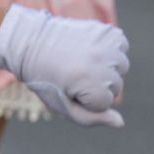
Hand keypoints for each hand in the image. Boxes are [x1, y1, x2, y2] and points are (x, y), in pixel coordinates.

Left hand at [0, 4, 128, 126]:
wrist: (31, 42)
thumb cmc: (46, 79)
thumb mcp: (62, 105)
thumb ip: (91, 119)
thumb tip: (121, 123)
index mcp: (89, 81)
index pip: (106, 103)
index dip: (85, 99)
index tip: (67, 86)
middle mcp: (101, 61)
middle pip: (116, 86)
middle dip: (96, 85)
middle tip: (72, 73)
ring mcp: (107, 44)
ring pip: (121, 68)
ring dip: (105, 68)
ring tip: (80, 61)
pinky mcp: (109, 31)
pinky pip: (122, 48)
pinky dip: (111, 51)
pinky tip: (89, 49)